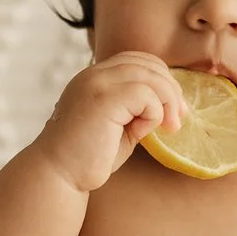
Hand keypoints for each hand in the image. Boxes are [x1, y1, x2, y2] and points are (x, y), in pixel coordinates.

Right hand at [31, 52, 187, 191]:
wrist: (58, 175)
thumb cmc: (88, 157)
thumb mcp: (119, 125)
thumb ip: (137, 108)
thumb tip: (170, 102)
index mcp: (94, 78)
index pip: (137, 60)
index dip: (160, 79)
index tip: (171, 109)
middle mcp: (93, 74)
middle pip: (148, 63)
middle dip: (171, 90)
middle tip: (177, 119)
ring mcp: (97, 83)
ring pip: (150, 75)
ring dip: (167, 102)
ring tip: (169, 127)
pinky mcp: (104, 99)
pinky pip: (145, 95)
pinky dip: (153, 114)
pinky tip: (141, 132)